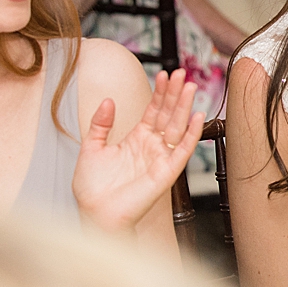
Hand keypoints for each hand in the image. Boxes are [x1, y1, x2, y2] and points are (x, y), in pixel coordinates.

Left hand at [73, 68, 204, 232]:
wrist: (95, 213)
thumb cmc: (93, 189)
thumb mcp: (91, 148)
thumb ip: (100, 124)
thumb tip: (108, 100)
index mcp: (136, 140)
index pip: (153, 111)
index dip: (160, 93)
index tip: (164, 74)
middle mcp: (152, 146)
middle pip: (168, 114)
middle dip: (175, 93)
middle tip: (181, 73)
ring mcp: (161, 158)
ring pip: (177, 127)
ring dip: (184, 106)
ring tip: (189, 85)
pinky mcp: (167, 171)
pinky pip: (183, 149)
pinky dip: (192, 133)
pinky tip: (196, 115)